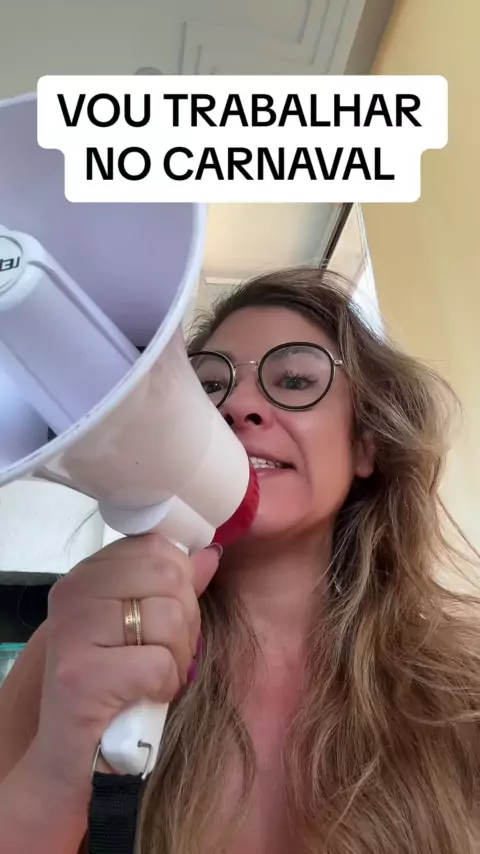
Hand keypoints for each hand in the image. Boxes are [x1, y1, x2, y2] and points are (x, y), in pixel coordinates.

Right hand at [28, 532, 220, 804]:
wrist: (74, 755)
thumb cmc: (115, 684)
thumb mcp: (143, 627)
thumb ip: (172, 587)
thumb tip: (207, 554)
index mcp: (87, 574)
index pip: (154, 546)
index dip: (180, 579)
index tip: (169, 613)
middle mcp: (74, 593)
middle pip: (167, 575)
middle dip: (185, 619)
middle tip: (168, 652)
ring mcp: (73, 631)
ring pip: (168, 617)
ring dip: (179, 656)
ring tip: (159, 676)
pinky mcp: (81, 676)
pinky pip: (158, 664)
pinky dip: (166, 685)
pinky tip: (148, 695)